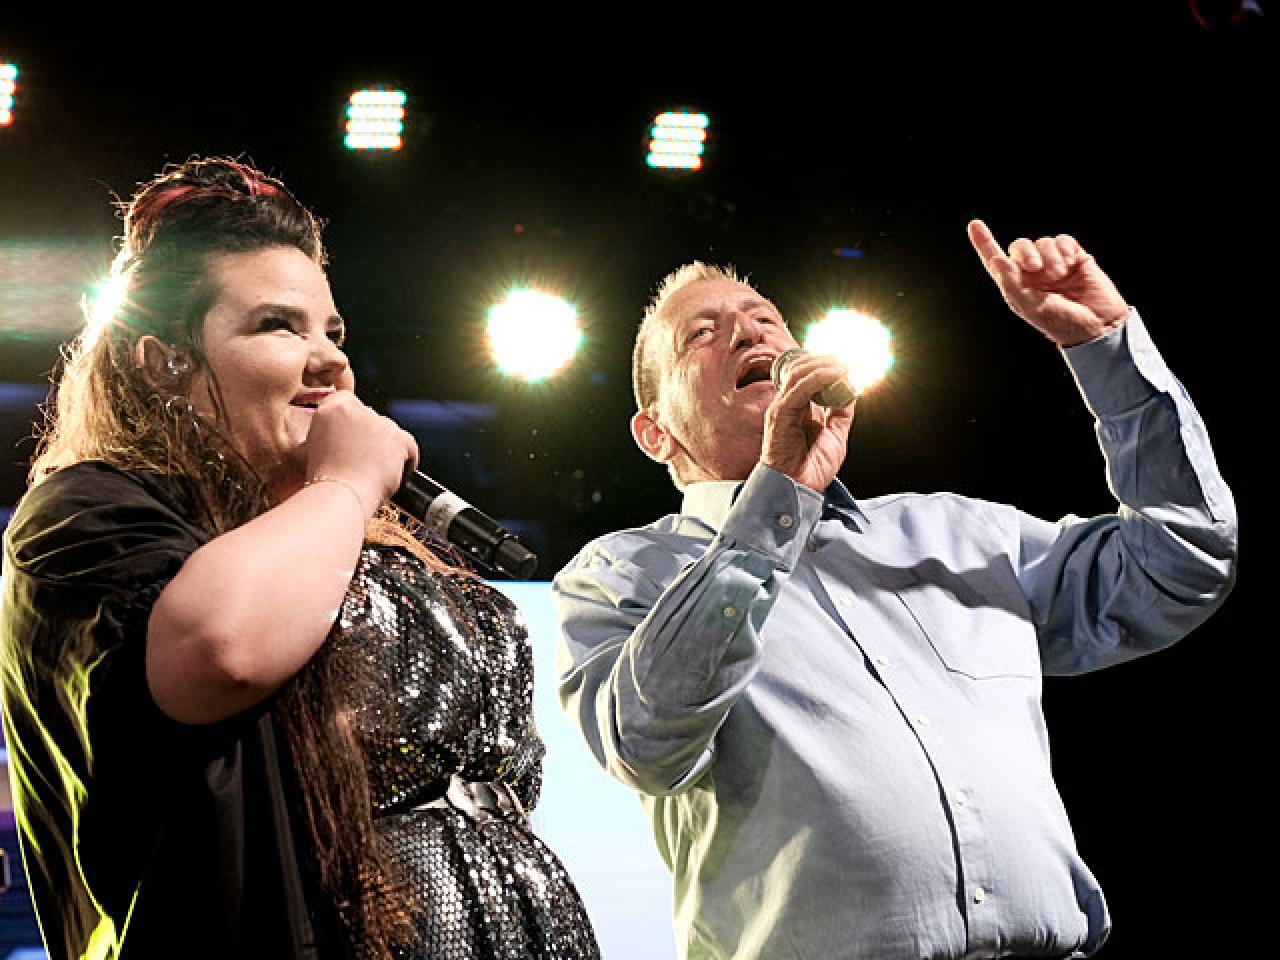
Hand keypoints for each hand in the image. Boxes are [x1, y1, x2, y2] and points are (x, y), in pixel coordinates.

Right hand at [303, 392, 417, 512]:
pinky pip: (409, 446)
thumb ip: (329, 435)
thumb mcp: (313, 450)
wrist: (339, 494)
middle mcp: (356, 410)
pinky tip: (394, 473)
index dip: (353, 423)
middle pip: (371, 418)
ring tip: (373, 471)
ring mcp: (379, 422)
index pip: (348, 401)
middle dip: (370, 437)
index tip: (352, 438)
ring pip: (390, 433)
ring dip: (386, 449)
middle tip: (362, 460)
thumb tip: (341, 439)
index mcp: (331, 408)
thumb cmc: (324, 481)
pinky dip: (406, 460)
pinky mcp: (399, 438)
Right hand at [760, 352, 854, 491]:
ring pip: (798, 373)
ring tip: (844, 363)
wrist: (798, 490)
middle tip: (847, 356)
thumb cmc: (811, 469)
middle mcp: (787, 404)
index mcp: (798, 408)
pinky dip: (818, 377)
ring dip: (823, 364)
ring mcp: (782, 408)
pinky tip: (835, 374)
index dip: (824, 364)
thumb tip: (851, 391)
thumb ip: (841, 413)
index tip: (847, 360)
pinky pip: (799, 388)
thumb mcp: (836, 436)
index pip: (807, 375)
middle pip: (801, 369)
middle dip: (824, 358)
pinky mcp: (780, 414)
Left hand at [968, 219, 1128, 346]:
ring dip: (1049, 255)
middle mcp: (1033, 274)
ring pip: (1043, 243)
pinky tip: (1069, 263)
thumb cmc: (1062, 322)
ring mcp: (1053, 264)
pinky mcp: (1074, 257)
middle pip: (1020, 247)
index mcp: (1017, 286)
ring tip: (1059, 273)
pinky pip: (1063, 241)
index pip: (996, 261)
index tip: (974, 225)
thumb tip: (996, 259)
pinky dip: (1063, 248)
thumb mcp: (1032, 307)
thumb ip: (1011, 283)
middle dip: (1025, 252)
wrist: (1097, 325)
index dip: (984, 243)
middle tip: (1034, 267)